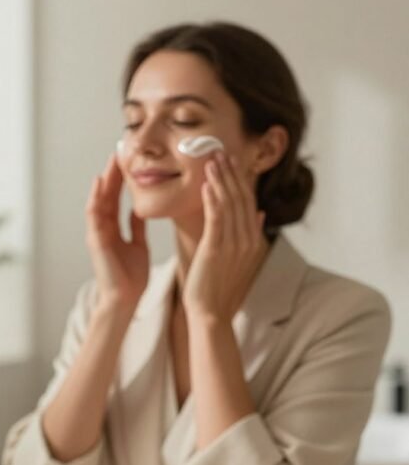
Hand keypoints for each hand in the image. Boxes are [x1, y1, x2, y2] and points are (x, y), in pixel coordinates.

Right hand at [85, 154, 149, 309]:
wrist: (126, 298)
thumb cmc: (132, 276)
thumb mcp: (138, 244)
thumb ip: (136, 227)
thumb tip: (140, 209)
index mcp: (113, 228)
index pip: (116, 197)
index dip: (121, 178)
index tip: (129, 160)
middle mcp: (102, 227)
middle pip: (107, 194)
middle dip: (113, 173)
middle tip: (120, 150)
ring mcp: (97, 232)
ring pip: (99, 199)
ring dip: (104, 180)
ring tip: (111, 160)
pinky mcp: (95, 240)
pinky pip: (93, 214)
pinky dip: (95, 197)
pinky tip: (100, 182)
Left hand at [182, 151, 266, 322]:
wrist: (211, 313)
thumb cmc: (220, 288)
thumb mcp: (240, 258)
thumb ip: (250, 234)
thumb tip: (258, 213)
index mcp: (254, 240)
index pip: (248, 201)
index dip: (241, 179)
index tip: (233, 160)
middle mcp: (248, 240)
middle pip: (241, 198)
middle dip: (231, 173)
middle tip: (221, 151)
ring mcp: (234, 244)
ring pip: (229, 204)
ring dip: (220, 179)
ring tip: (211, 160)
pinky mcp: (217, 249)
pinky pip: (216, 218)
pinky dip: (213, 199)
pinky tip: (207, 184)